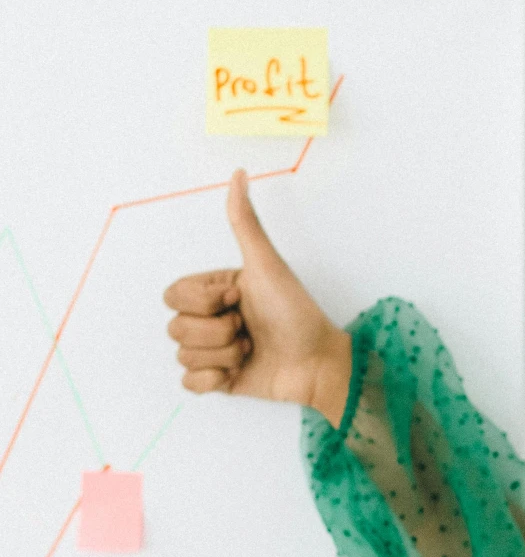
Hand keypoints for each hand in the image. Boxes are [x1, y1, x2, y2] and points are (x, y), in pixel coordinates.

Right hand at [162, 171, 352, 423]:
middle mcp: (211, 319)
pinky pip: (188, 383)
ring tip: (251, 349)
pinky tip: (239, 372)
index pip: (173, 295)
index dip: (204, 301)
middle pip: (176, 327)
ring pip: (183, 355)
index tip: (237, 298)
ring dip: (223, 355)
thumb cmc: (298, 312)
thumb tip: (238, 174)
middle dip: (216, 332)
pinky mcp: (219, 380)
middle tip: (248, 328)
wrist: (318, 362)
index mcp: (215, 290)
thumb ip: (245, 223)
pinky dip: (213, 380)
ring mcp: (214, 350)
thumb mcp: (268, 265)